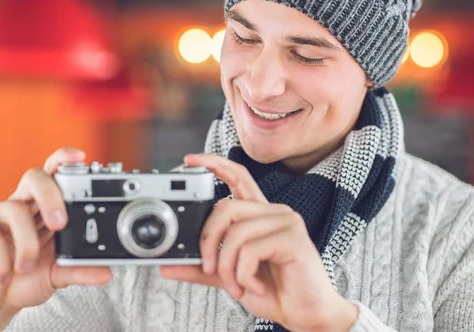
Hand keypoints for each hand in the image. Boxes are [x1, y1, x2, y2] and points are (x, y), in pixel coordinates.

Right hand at [0, 148, 111, 331]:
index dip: (64, 159)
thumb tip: (107, 273)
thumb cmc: (28, 277)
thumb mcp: (59, 275)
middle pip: (35, 177)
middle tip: (60, 224)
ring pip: (15, 209)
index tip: (81, 157)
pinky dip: (1, 257)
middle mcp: (23, 202)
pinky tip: (6, 274)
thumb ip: (81, 271)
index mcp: (46, 207)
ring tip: (27, 267)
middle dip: (50, 196)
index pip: (55, 172)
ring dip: (26, 244)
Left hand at [160, 154, 357, 331]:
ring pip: (236, 233)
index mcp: (260, 216)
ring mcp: (286, 222)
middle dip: (208, 241)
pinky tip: (255, 285)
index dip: (215, 164)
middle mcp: (274, 212)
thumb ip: (202, 269)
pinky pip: (251, 250)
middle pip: (225, 207)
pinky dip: (244, 274)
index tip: (190, 160)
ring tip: (237, 286)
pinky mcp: (293, 238)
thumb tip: (168, 267)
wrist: (305, 314)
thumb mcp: (230, 277)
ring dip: (227, 267)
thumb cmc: (274, 291)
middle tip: (209, 268)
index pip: (238, 177)